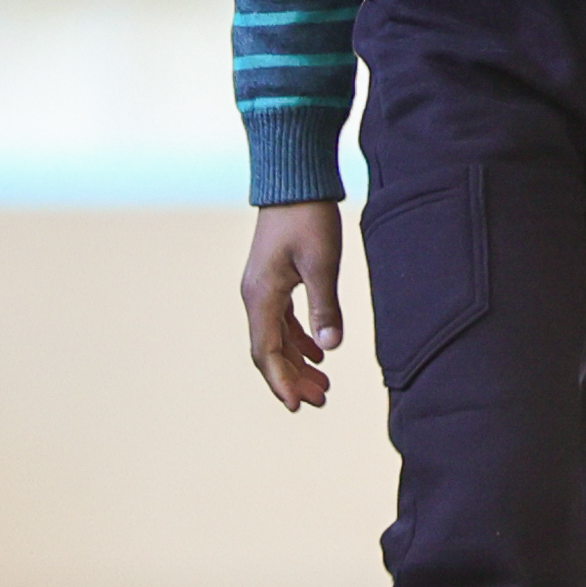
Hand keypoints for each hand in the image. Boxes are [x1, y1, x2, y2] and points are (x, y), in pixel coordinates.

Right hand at [241, 200, 348, 412]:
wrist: (294, 178)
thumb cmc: (307, 216)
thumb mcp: (322, 263)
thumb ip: (325, 306)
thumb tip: (329, 348)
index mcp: (261, 296)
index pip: (266, 353)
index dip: (282, 383)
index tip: (299, 407)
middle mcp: (256, 296)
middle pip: (270, 351)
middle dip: (293, 378)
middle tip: (322, 401)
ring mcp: (263, 287)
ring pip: (276, 337)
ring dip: (297, 362)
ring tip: (324, 384)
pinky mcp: (274, 278)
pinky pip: (281, 320)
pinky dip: (297, 339)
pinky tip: (318, 351)